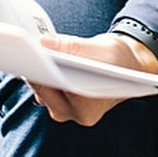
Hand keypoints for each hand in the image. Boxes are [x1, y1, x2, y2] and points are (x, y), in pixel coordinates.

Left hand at [29, 32, 157, 125]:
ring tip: (34, 51)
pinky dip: (43, 71)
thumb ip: (73, 46)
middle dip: (37, 68)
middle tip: (27, 49)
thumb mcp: (103, 48)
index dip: (41, 71)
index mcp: (87, 108)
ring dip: (39, 69)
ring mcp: (66, 110)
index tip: (30, 55)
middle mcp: (74, 114)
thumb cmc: (121, 59)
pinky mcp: (61, 101)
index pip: (55, 89)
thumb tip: (44, 42)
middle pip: (45, 90)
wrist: (129, 67)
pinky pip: (45, 86)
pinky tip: (41, 56)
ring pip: (42, 89)